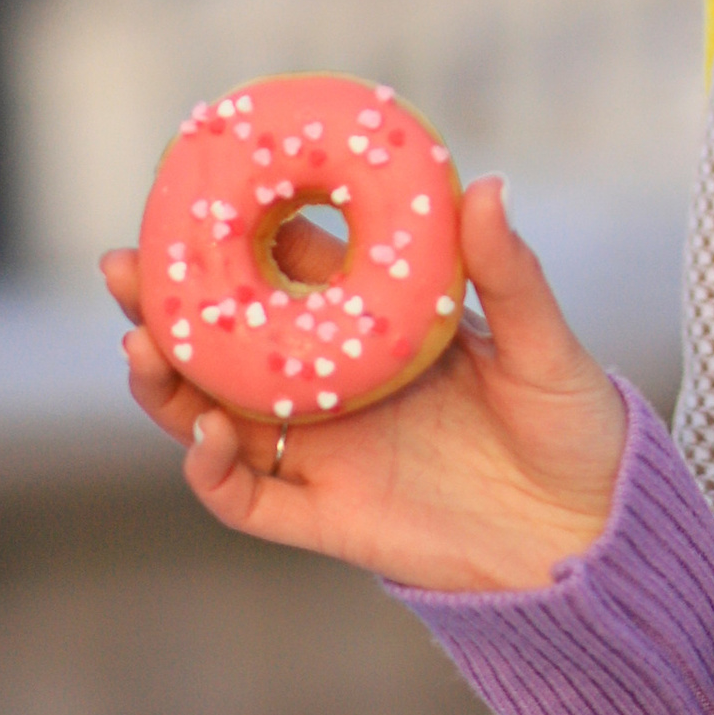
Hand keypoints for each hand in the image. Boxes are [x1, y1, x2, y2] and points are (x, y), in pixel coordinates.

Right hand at [100, 178, 628, 594]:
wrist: (590, 532)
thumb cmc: (573, 426)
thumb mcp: (544, 344)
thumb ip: (507, 275)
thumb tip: (484, 182)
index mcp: (377, 328)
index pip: (290, 271)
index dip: (240, 235)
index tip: (192, 192)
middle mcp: (335, 387)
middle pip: (227, 343)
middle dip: (168, 306)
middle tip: (123, 266)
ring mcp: (325, 452)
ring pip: (214, 417)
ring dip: (168, 385)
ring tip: (142, 345)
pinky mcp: (326, 517)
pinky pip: (246, 498)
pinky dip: (210, 470)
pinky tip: (204, 433)